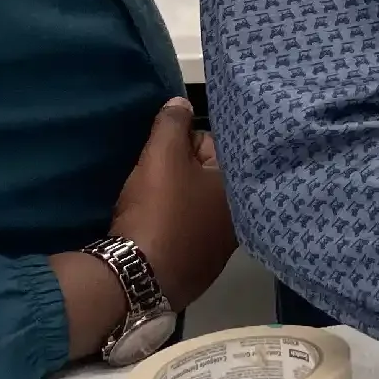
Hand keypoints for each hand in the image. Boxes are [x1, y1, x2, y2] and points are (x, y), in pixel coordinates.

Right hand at [108, 98, 236, 314]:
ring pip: (197, 207)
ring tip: (151, 199)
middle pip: (207, 177)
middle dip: (183, 171)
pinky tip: (156, 226)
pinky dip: (174, 226)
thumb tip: (182, 102)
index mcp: (240, 187)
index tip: (163, 149)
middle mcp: (240, 217)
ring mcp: (222, 247)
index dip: (185, 142)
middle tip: (154, 173)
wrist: (138, 277)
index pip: (217, 146)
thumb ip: (172, 124)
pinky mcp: (200, 267)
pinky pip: (187, 233)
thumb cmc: (160, 210)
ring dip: (178, 200)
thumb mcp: (162, 157)